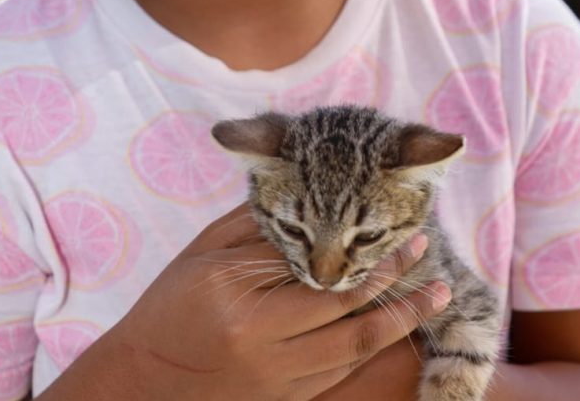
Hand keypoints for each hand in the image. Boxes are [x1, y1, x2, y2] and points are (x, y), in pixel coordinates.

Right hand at [37, 203, 450, 399]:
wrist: (143, 382)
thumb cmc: (169, 309)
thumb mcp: (202, 256)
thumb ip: (256, 230)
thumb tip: (308, 199)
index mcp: (236, 297)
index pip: (313, 266)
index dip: (360, 248)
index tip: (395, 226)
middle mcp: (261, 341)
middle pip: (345, 307)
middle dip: (393, 278)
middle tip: (425, 251)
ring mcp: (276, 377)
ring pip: (355, 346)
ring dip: (400, 318)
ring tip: (435, 293)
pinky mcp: (286, 399)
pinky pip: (342, 373)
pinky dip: (374, 348)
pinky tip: (397, 327)